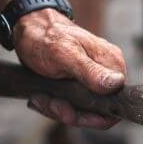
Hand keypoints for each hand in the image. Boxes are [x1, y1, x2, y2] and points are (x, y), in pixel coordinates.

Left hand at [13, 9, 126, 128]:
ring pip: (83, 111)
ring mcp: (94, 78)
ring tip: (40, 98)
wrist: (26, 28)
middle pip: (98, 111)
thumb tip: (116, 84)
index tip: (66, 110)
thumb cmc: (44, 36)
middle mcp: (107, 72)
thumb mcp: (65, 54)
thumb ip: (91, 71)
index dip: (91, 115)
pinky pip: (73, 105)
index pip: (114, 104)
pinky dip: (55, 105)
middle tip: (49, 103)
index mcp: (111, 63)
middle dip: (71, 113)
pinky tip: (41, 97)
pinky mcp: (81, 83)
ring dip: (58, 109)